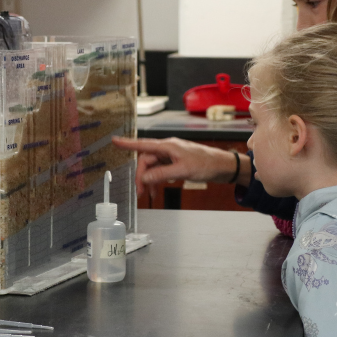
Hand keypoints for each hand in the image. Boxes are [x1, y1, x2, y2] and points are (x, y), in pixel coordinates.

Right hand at [111, 136, 242, 197]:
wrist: (222, 166)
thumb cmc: (206, 163)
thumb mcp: (182, 170)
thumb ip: (162, 174)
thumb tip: (145, 177)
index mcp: (168, 146)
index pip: (143, 144)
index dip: (127, 144)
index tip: (114, 141)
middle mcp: (168, 148)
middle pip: (146, 160)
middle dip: (141, 176)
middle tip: (141, 192)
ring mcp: (172, 155)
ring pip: (153, 166)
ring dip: (149, 180)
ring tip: (149, 194)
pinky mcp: (177, 162)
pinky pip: (161, 170)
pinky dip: (158, 180)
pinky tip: (158, 189)